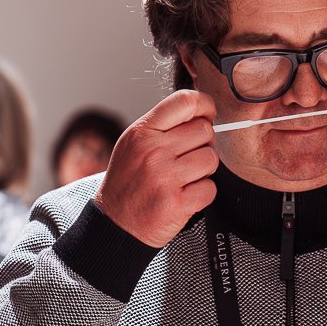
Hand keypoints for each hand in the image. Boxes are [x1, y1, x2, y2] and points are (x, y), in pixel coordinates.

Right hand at [91, 89, 219, 246]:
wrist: (115, 224)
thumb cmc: (129, 182)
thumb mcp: (134, 144)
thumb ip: (163, 126)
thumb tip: (203, 114)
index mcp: (142, 132)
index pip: (185, 101)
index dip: (205, 105)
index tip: (208, 114)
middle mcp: (152, 151)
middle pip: (204, 131)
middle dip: (201, 145)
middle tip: (186, 159)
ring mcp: (164, 177)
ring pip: (211, 159)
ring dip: (203, 171)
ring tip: (184, 179)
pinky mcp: (176, 203)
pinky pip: (210, 188)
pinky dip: (202, 195)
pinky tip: (184, 196)